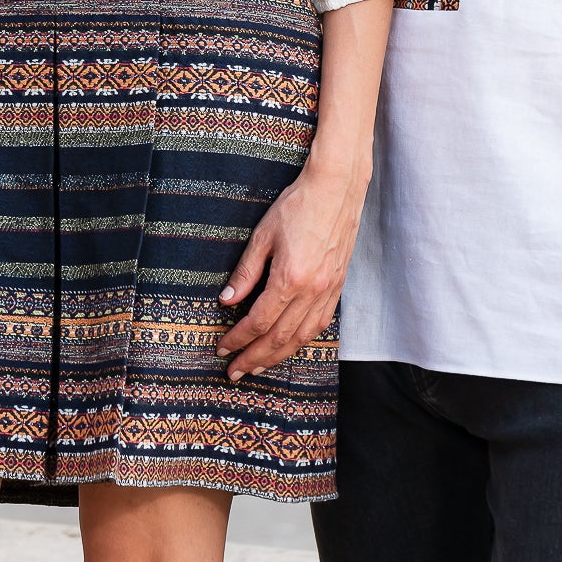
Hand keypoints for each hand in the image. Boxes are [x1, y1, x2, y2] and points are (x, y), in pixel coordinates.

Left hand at [214, 153, 367, 379]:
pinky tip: (289, 346)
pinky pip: (319, 325)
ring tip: (257, 367)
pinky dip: (301, 341)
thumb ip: (246, 272)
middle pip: (279, 338)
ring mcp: (329, 291)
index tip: (223, 349)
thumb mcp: (263, 235)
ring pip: (301, 337)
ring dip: (277, 357)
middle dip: (254, 358)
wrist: (336, 189)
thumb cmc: (297, 206)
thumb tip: (227, 300)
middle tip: (234, 372)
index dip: (238, 339)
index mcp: (290, 278)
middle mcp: (312, 291)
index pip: (258, 321)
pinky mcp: (338, 287)